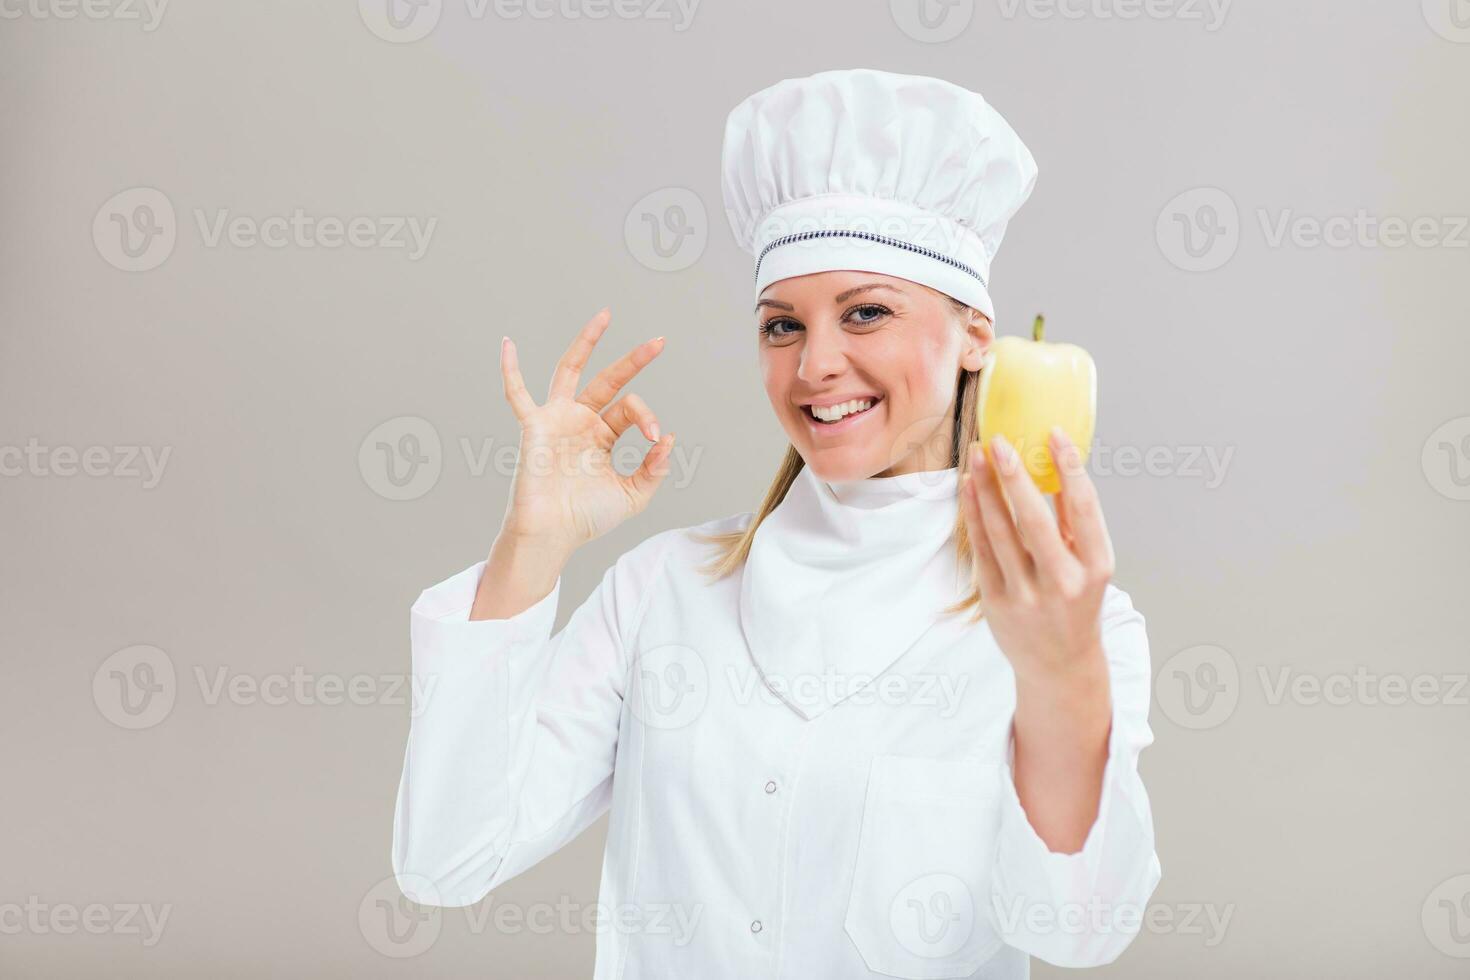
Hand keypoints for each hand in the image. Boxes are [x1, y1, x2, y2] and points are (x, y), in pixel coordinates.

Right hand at [498, 308, 674, 554]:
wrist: (554, 534)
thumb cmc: (587, 518)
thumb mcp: (633, 495)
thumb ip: (653, 469)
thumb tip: (668, 439)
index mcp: (602, 436)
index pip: (630, 409)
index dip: (648, 417)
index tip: (656, 438)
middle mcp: (580, 422)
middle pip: (609, 381)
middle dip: (634, 361)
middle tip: (660, 342)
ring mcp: (556, 420)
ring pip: (570, 371)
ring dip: (586, 343)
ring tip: (605, 316)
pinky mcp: (534, 426)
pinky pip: (517, 394)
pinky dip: (510, 369)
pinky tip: (507, 343)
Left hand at [959, 428, 1114, 682]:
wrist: (1058, 664)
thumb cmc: (1076, 602)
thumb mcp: (1090, 565)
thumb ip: (1075, 520)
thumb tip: (1059, 464)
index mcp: (1095, 569)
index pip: (1084, 509)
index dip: (1069, 468)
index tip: (1054, 433)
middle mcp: (1062, 583)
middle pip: (1034, 520)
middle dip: (1014, 477)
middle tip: (999, 441)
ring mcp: (1026, 595)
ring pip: (1000, 533)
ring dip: (986, 490)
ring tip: (977, 455)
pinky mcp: (997, 602)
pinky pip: (982, 549)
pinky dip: (974, 516)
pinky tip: (969, 489)